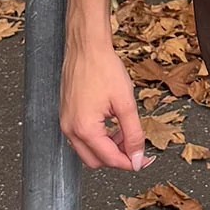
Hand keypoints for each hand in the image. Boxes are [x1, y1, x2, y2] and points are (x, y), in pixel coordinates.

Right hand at [60, 35, 146, 169]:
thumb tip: (137, 157)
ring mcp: (65, 122)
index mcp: (85, 128)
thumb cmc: (103, 68)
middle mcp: (70, 129)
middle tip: (135, 145)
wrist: (87, 47)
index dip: (130, 162)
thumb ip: (134, 134)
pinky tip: (112, 123)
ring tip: (125, 129)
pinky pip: (81, 137)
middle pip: (96, 161)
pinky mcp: (66, 115)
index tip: (144, 159)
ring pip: (88, 151)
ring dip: (108, 147)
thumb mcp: (126, 103)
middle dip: (117, 156)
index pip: (109, 159)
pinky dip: (98, 137)